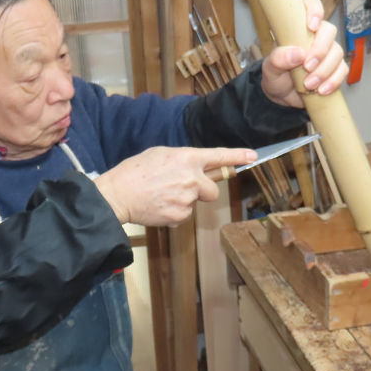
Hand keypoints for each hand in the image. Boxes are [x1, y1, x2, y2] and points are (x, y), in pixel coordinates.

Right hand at [94, 146, 256, 226]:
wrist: (118, 195)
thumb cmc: (135, 171)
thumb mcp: (160, 154)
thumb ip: (183, 160)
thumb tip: (195, 168)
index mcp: (188, 158)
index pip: (220, 156)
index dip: (238, 156)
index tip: (252, 156)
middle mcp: (192, 178)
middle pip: (214, 190)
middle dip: (203, 191)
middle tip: (183, 188)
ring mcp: (188, 199)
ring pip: (196, 203)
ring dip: (184, 201)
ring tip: (162, 195)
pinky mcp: (180, 216)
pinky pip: (185, 216)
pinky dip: (174, 213)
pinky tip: (159, 206)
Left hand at [261, 0, 347, 107]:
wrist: (282, 95)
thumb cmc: (276, 74)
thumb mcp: (270, 67)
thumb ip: (279, 58)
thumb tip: (298, 53)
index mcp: (298, 27)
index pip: (311, 5)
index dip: (315, 10)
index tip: (311, 26)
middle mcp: (315, 36)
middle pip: (329, 31)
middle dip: (321, 49)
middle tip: (307, 66)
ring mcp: (328, 51)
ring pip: (337, 52)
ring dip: (325, 70)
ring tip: (309, 84)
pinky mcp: (335, 68)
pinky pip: (342, 70)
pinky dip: (333, 81)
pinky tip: (321, 90)